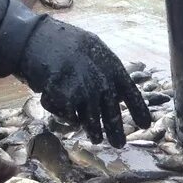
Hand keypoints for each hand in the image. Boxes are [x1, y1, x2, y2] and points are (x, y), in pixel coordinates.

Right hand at [19, 18, 153, 145]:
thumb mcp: (93, 50)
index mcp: (113, 68)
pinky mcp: (68, 100)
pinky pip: (69, 117)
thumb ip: (106, 71)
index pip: (132, 94)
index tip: (145, 124)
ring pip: (92, 122)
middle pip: (113, 115)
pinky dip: (64, 116)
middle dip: (116, 133)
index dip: (139, 111)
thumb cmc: (64, 42)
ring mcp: (85, 92)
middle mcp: (103, 82)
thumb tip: (118, 95)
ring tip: (95, 138)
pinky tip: (60, 109)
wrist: (37, 37)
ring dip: (94, 132)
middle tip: (119, 145)